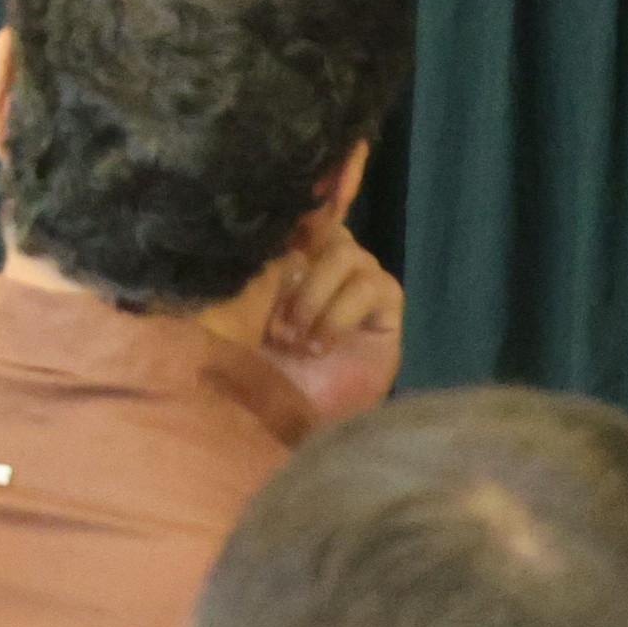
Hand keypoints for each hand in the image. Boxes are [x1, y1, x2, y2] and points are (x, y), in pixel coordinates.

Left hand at [260, 220, 404, 428]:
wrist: (289, 418)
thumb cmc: (258, 366)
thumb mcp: (240, 315)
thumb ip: (254, 272)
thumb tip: (259, 227)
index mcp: (293, 257)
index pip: (305, 212)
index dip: (303, 208)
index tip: (283, 224)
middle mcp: (329, 262)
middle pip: (326, 229)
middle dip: (298, 279)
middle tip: (278, 328)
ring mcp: (361, 280)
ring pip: (347, 254)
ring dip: (315, 298)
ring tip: (299, 341)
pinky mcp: (387, 305)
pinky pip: (372, 285)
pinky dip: (339, 314)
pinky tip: (321, 345)